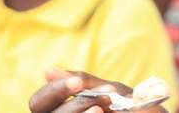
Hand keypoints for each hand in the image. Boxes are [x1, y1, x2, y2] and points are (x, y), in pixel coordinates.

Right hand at [29, 69, 167, 112]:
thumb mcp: (114, 93)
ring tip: (105, 109)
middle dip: (73, 106)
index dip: (53, 91)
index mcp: (64, 110)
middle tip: (103, 99)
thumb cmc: (139, 111)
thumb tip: (48, 71)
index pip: (39, 103)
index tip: (76, 83)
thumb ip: (85, 83)